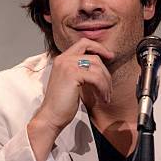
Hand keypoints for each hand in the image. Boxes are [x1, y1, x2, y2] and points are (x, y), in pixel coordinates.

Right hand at [27, 39, 113, 160]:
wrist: (51, 117)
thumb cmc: (62, 104)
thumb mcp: (72, 82)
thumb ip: (81, 71)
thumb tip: (100, 67)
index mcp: (62, 59)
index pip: (84, 43)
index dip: (99, 47)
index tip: (110, 56)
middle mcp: (63, 59)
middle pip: (94, 57)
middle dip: (106, 73)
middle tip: (108, 89)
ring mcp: (67, 65)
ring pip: (97, 68)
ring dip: (106, 84)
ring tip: (105, 97)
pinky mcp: (72, 74)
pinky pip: (96, 78)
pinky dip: (103, 88)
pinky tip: (102, 99)